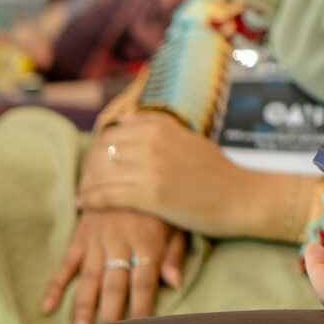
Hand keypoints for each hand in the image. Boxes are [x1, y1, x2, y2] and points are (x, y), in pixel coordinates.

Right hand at [44, 208, 185, 323]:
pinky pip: (66, 264)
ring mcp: (97, 241)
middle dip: (109, 314)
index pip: (144, 281)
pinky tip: (47, 307)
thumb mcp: (174, 221)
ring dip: (83, 306)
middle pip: (115, 284)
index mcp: (146, 241)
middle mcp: (120, 243)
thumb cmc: (155, 202)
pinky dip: (56, 286)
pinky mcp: (80, 237)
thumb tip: (175, 283)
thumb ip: (174, 252)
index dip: (142, 307)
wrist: (121, 167)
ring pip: (90, 278)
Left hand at [76, 111, 266, 235]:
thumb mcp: (189, 138)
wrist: (241, 198)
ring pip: (102, 172)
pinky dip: (91, 199)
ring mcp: (151, 168)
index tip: (95, 163)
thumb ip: (158, 127)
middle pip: (103, 151)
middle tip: (85, 180)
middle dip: (89, 166)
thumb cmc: (218, 172)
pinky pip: (108, 195)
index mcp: (162, 127)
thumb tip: (125, 118)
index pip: (114, 133)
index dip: (99, 149)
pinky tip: (82, 204)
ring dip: (87, 183)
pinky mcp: (151, 194)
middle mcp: (153, 143)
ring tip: (82, 192)